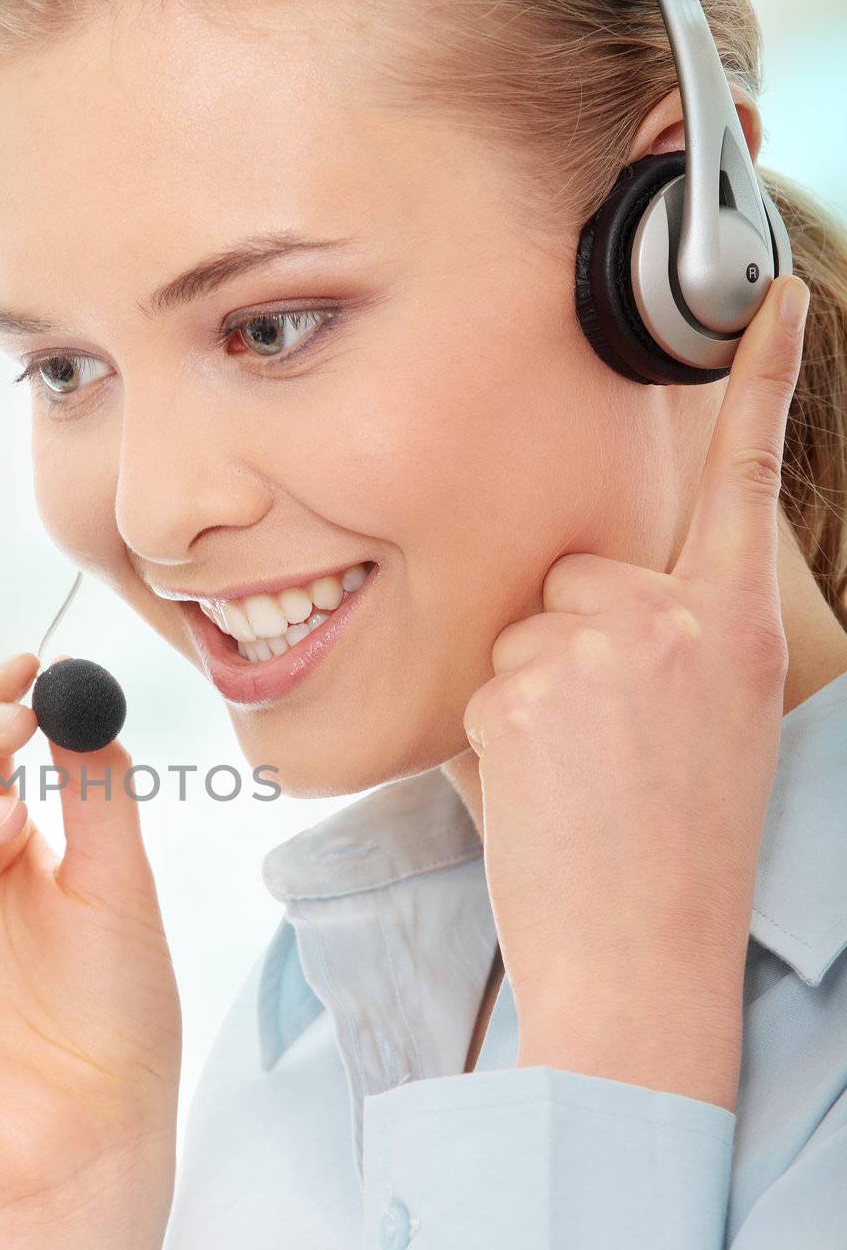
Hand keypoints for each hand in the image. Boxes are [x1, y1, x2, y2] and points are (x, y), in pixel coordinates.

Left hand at [462, 273, 810, 1110]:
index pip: (743, 479)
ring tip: (575, 776)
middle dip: (567, 644)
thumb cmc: (673, 846)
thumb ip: (668, 640)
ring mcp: (596, 648)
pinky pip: (481, 681)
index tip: (768, 301)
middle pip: (574, 574)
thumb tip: (590, 600)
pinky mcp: (521, 686)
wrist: (641, 948)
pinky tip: (540, 789)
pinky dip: (492, 732)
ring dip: (527, 691)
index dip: (761, 384)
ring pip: (519, 630)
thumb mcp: (712, 722)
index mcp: (735, 625)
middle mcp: (673, 619)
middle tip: (600, 744)